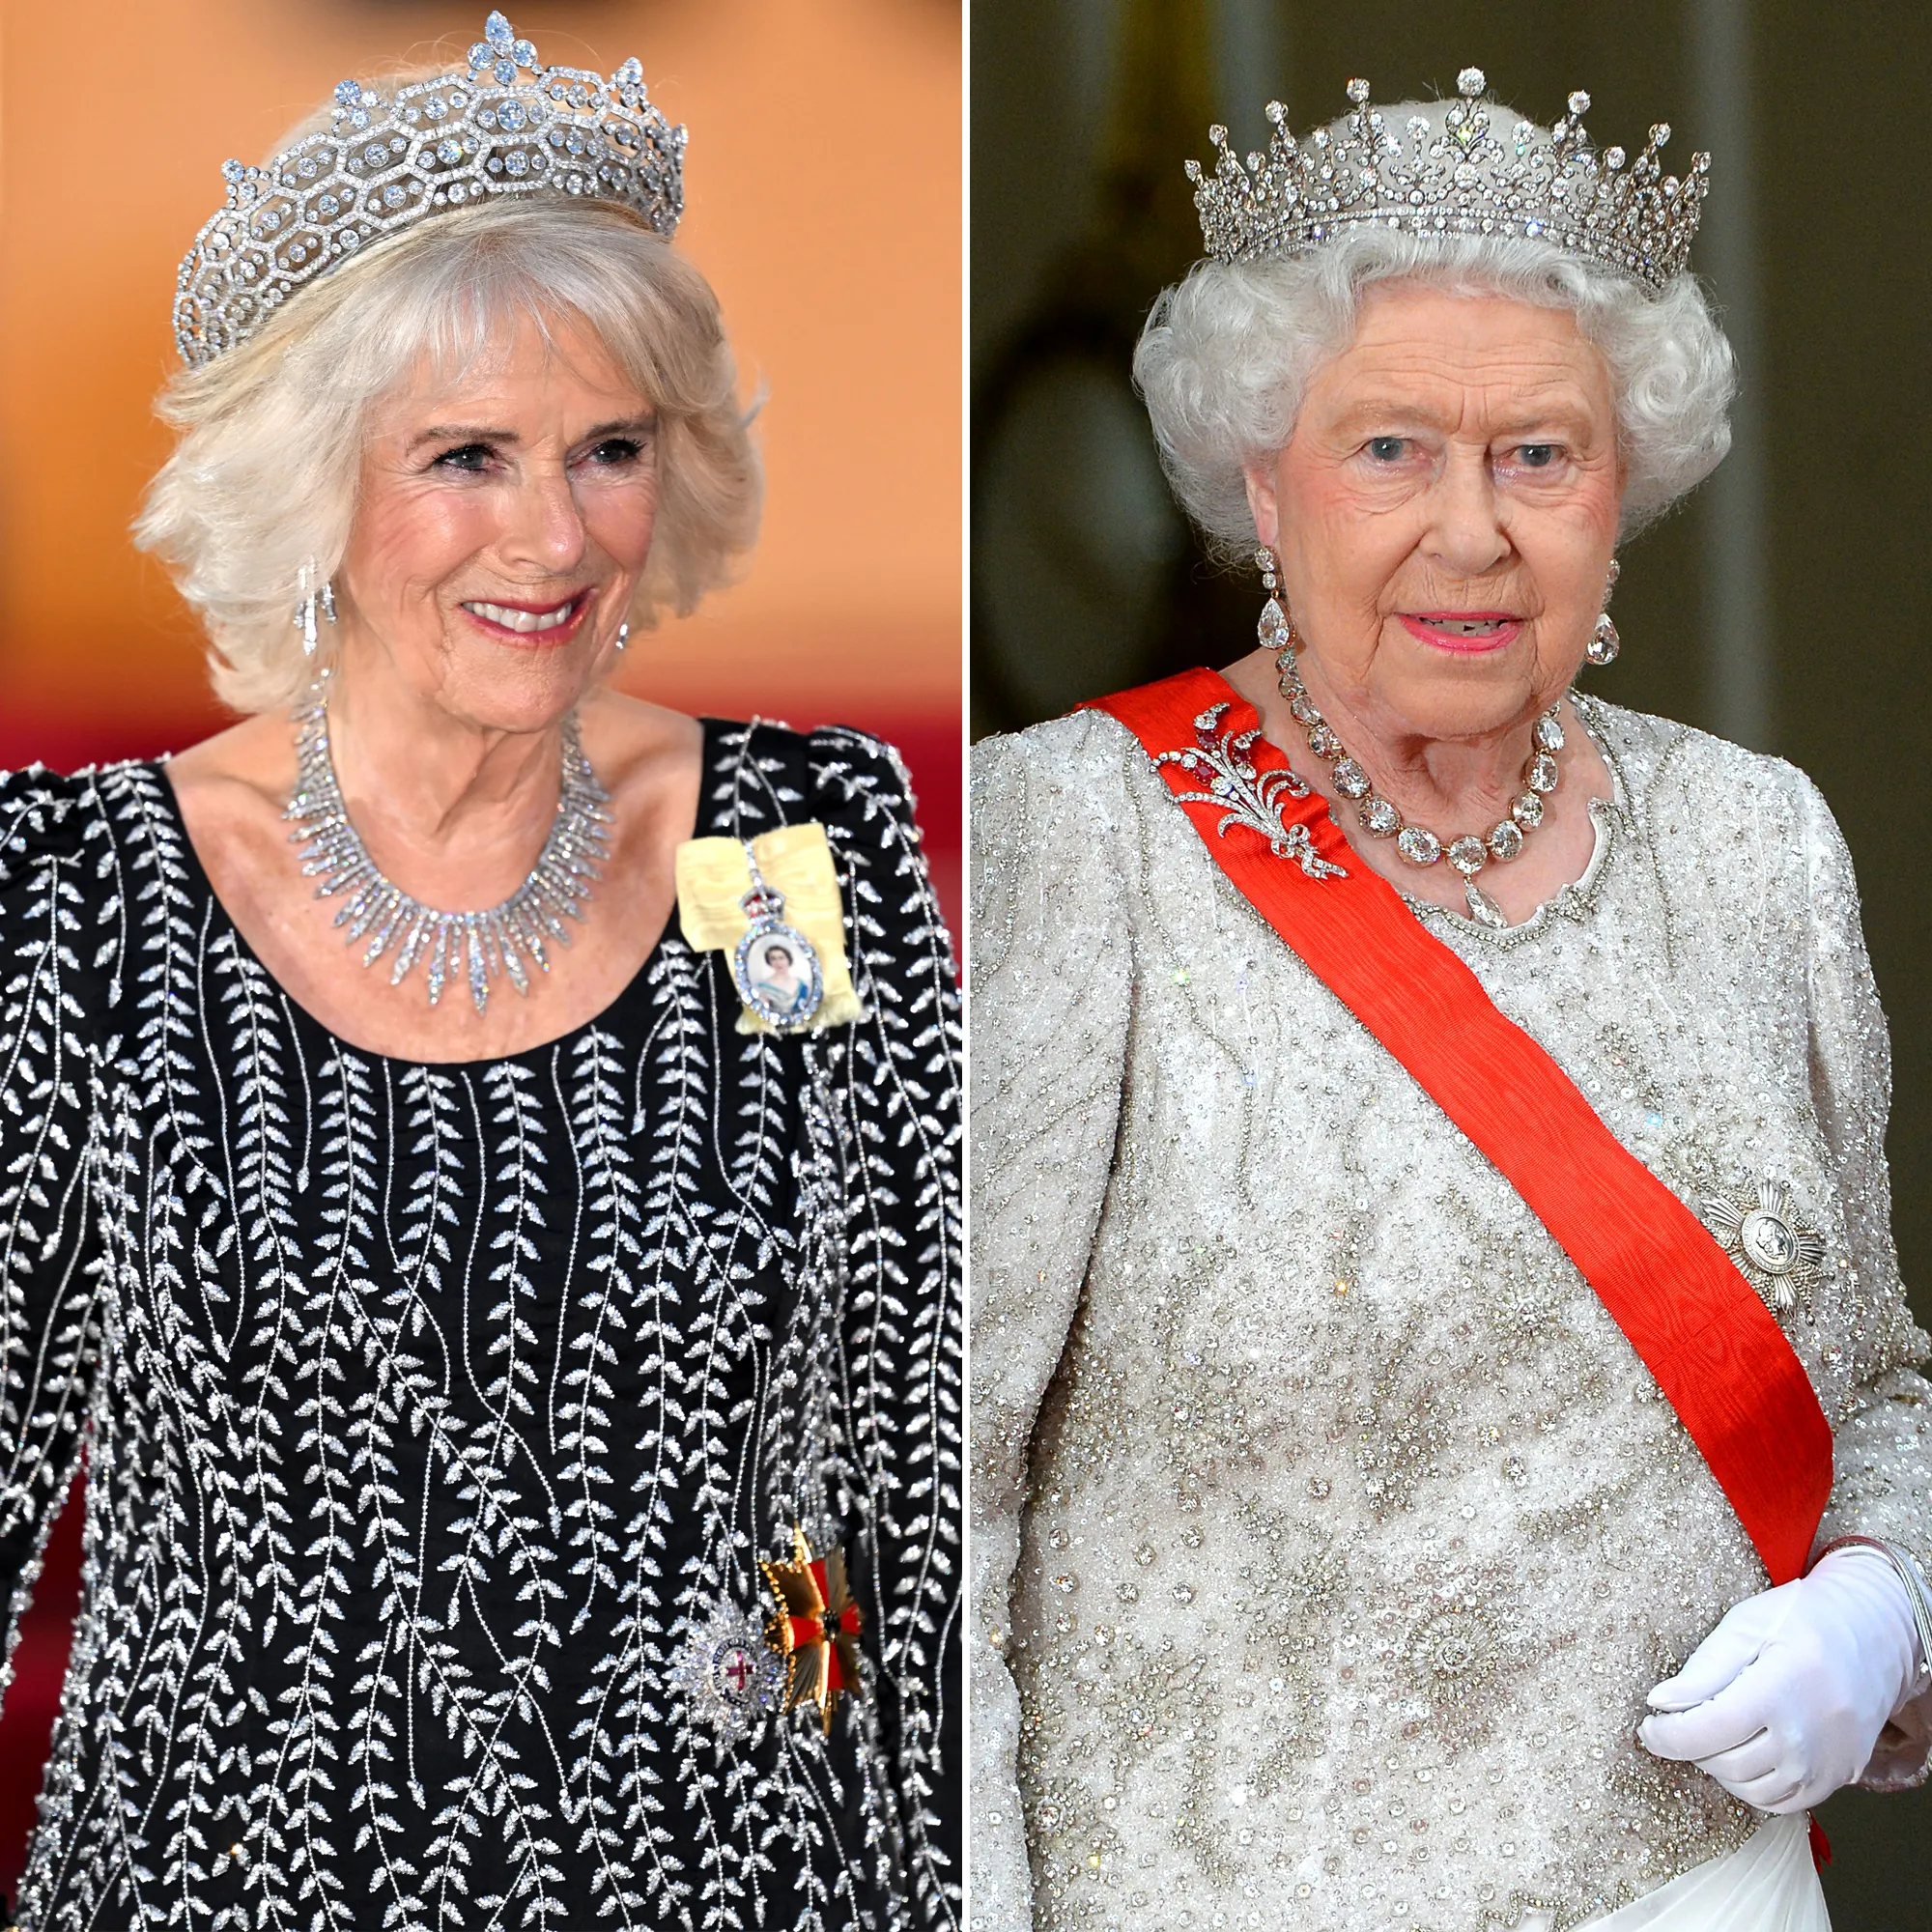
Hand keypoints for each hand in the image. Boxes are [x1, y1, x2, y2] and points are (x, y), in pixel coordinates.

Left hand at [1637, 1547, 1924, 1812]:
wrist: (1874, 1632)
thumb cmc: (1804, 1618)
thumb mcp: (1747, 1625)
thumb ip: (1704, 1668)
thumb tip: (1659, 1703)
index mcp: (1779, 1689)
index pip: (1709, 1731)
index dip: (1668, 1735)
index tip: (1648, 1725)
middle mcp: (1806, 1736)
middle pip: (1725, 1763)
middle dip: (1690, 1745)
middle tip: (1682, 1719)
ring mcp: (1826, 1764)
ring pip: (1749, 1789)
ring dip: (1718, 1766)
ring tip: (1713, 1732)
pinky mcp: (1837, 1778)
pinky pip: (1780, 1802)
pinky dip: (1751, 1786)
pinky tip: (1742, 1754)